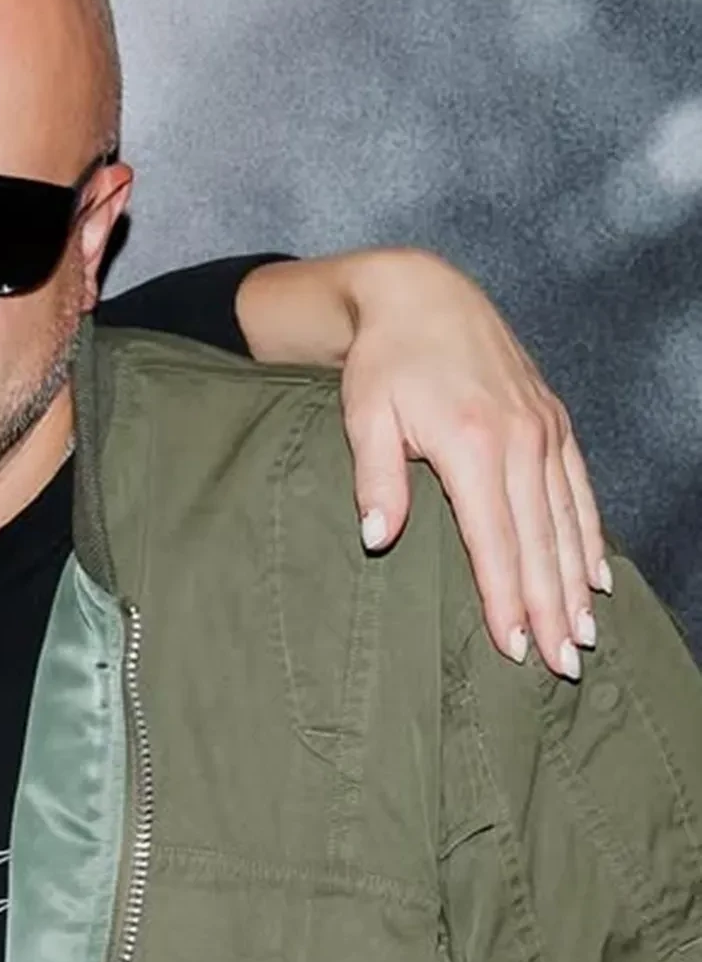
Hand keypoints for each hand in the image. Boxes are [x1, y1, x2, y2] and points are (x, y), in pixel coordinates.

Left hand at [337, 250, 605, 677]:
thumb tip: (377, 540)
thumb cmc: (382, 361)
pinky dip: (591, 534)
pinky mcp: (552, 420)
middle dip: (551, 608)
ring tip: (584, 635)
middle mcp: (519, 440)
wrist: (420, 295)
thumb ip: (375, 480)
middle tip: (561, 665)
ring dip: (577, 582)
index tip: (514, 647)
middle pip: (540, 541)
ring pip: (568, 521)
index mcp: (471, 444)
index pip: (494, 541)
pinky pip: (579, 488)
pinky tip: (597, 574)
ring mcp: (543, 430)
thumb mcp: (363, 416)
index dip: (506, 599)